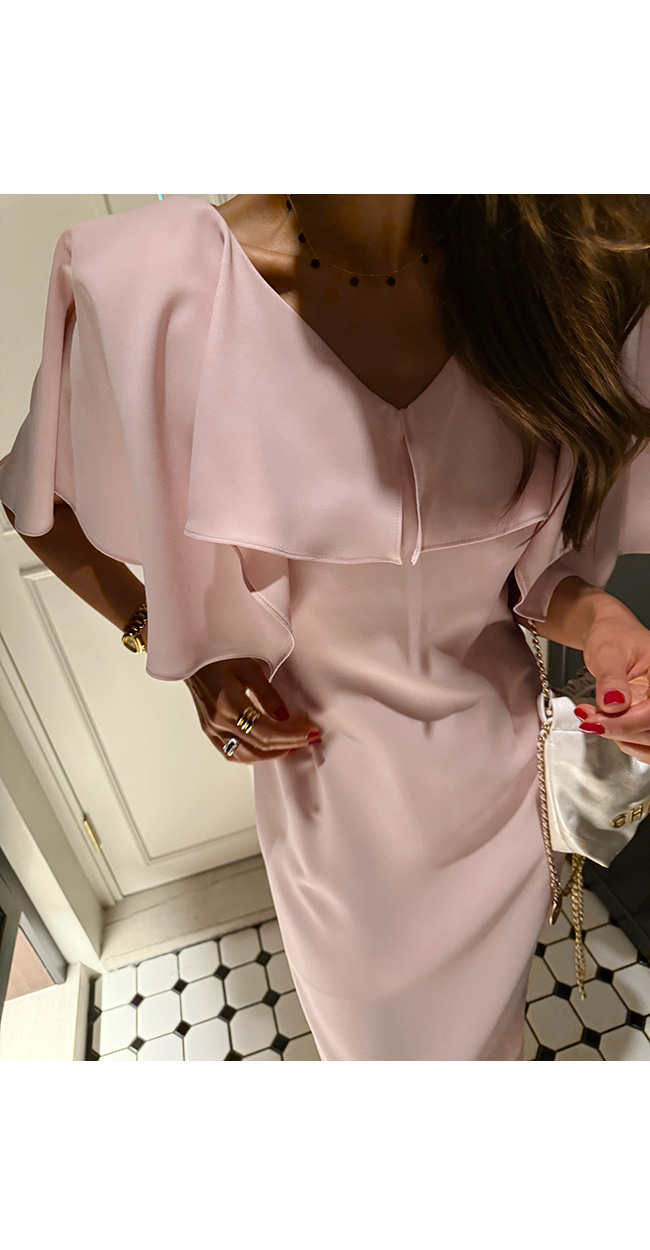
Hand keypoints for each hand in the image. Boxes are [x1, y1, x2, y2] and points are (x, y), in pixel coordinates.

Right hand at [184, 657, 322, 763]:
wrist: (192, 655)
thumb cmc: (219, 655)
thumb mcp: (249, 667)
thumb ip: (267, 694)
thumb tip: (284, 717)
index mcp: (229, 704)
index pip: (266, 731)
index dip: (292, 735)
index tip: (311, 732)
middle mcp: (218, 721)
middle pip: (260, 745)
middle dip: (289, 744)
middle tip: (309, 738)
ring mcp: (211, 729)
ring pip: (245, 755)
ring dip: (272, 754)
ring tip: (292, 745)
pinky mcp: (209, 730)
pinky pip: (230, 753)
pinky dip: (252, 755)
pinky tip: (267, 749)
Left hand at [574, 611, 649, 761]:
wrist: (610, 635)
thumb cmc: (613, 636)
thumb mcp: (608, 653)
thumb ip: (611, 679)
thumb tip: (614, 703)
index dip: (626, 723)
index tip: (597, 722)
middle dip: (620, 731)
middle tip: (590, 719)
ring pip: (649, 741)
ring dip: (621, 738)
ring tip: (595, 719)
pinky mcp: (649, 718)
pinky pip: (644, 741)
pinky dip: (624, 740)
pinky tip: (606, 724)